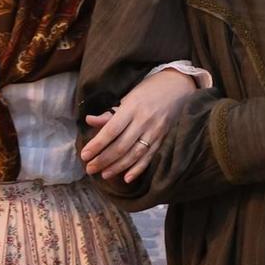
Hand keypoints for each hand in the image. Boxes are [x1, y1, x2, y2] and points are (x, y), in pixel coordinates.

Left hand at [81, 67, 196, 182]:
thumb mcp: (128, 97)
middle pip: (121, 146)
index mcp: (132, 108)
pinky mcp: (163, 139)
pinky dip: (138, 169)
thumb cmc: (149, 90)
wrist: (179, 86)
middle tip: (90, 168)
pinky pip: (150, 157)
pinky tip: (126, 178)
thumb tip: (89, 121)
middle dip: (103, 160)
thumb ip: (110, 113)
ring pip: (134, 155)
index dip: (97, 145)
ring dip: (117, 167)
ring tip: (103, 174)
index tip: (84, 155)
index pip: (111, 130)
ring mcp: (155, 132)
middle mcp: (144, 121)